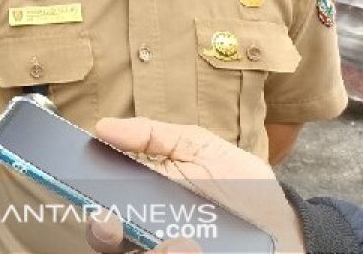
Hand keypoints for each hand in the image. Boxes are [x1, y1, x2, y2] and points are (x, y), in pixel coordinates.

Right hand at [83, 118, 304, 253]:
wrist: (292, 231)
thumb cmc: (245, 188)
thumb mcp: (202, 149)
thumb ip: (156, 136)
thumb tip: (102, 126)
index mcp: (143, 200)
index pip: (99, 201)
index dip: (82, 192)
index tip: (76, 182)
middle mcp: (147, 235)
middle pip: (104, 242)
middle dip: (101, 234)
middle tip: (110, 224)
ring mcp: (165, 253)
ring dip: (149, 252)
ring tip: (182, 245)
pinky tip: (191, 250)